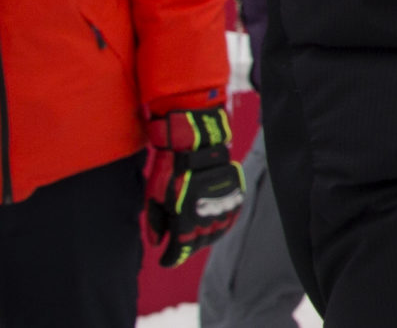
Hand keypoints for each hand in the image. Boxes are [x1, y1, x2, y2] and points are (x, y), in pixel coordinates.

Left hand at [144, 105, 244, 266]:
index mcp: (186, 218)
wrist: (196, 144)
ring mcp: (223, 203)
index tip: (165, 261)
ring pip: (217, 231)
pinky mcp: (234, 193)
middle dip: (188, 249)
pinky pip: (231, 217)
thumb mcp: (154, 197)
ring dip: (206, 240)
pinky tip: (216, 228)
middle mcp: (207, 214)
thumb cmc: (171, 170)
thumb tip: (156, 243)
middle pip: (200, 242)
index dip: (173, 258)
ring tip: (197, 242)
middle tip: (178, 250)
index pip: (181, 248)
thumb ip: (155, 223)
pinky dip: (223, 227)